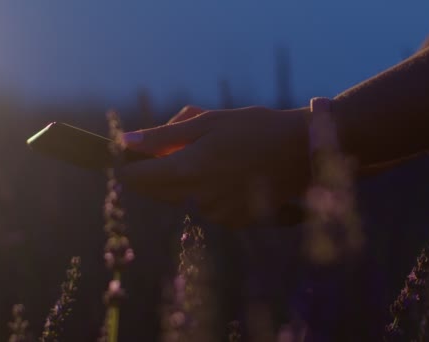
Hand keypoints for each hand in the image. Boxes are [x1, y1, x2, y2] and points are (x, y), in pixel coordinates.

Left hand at [118, 105, 309, 227]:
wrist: (302, 151)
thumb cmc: (255, 127)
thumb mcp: (209, 122)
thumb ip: (164, 135)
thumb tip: (126, 142)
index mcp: (188, 168)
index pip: (137, 178)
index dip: (126, 168)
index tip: (126, 157)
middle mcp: (198, 197)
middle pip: (155, 192)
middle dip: (153, 174)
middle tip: (170, 150)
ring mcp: (216, 213)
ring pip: (180, 199)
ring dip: (182, 182)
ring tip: (211, 157)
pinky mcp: (233, 222)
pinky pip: (204, 208)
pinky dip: (204, 192)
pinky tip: (227, 174)